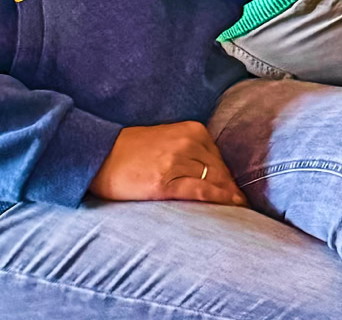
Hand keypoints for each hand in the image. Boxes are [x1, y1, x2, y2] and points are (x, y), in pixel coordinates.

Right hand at [89, 123, 245, 204]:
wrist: (99, 155)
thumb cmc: (131, 151)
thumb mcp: (168, 139)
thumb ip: (191, 149)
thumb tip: (212, 171)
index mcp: (191, 131)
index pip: (220, 157)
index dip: (230, 176)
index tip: (238, 190)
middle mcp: (187, 143)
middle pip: (220, 169)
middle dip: (231, 187)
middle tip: (243, 204)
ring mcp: (176, 162)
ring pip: (214, 180)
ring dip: (227, 195)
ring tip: (238, 209)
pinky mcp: (163, 182)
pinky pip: (199, 191)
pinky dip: (217, 199)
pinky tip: (229, 206)